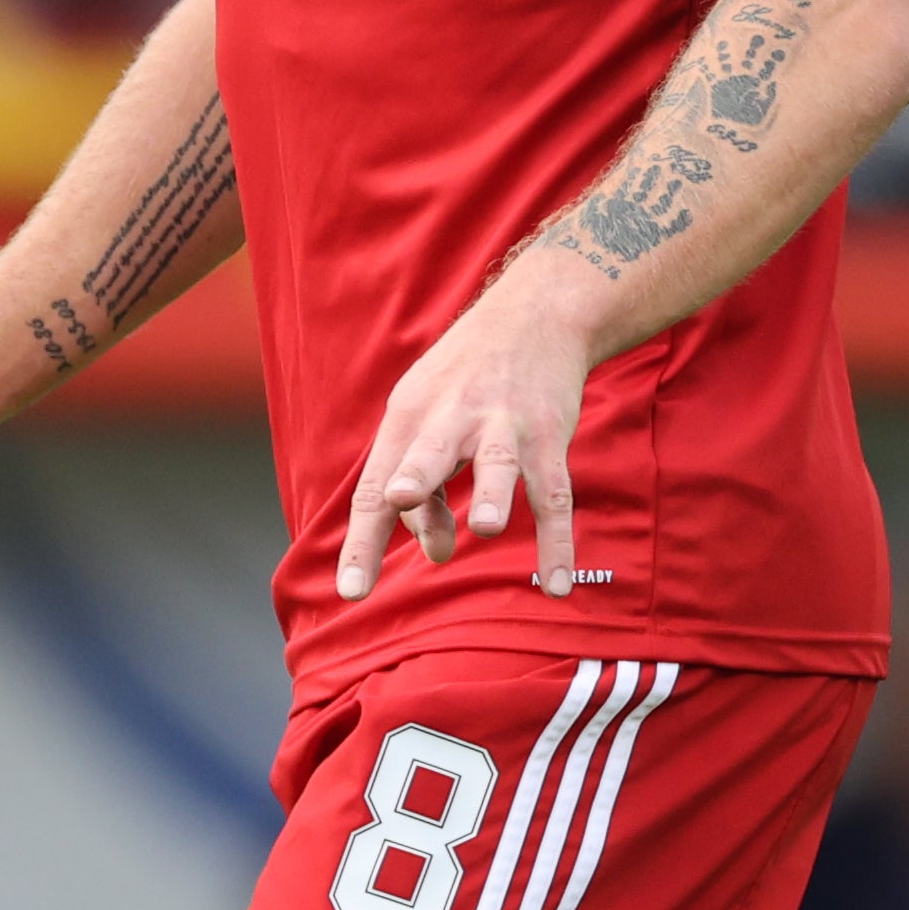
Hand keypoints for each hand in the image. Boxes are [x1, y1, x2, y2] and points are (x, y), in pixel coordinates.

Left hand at [338, 259, 593, 602]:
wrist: (535, 317)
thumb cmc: (465, 380)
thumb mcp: (427, 417)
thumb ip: (423, 488)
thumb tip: (434, 552)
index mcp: (409, 418)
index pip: (377, 487)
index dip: (363, 540)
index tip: (351, 592)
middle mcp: (453, 419)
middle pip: (428, 452)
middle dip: (415, 478)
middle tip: (398, 499)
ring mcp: (505, 428)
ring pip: (498, 462)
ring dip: (492, 491)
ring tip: (486, 527)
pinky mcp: (550, 438)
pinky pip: (554, 496)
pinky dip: (557, 543)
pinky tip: (555, 586)